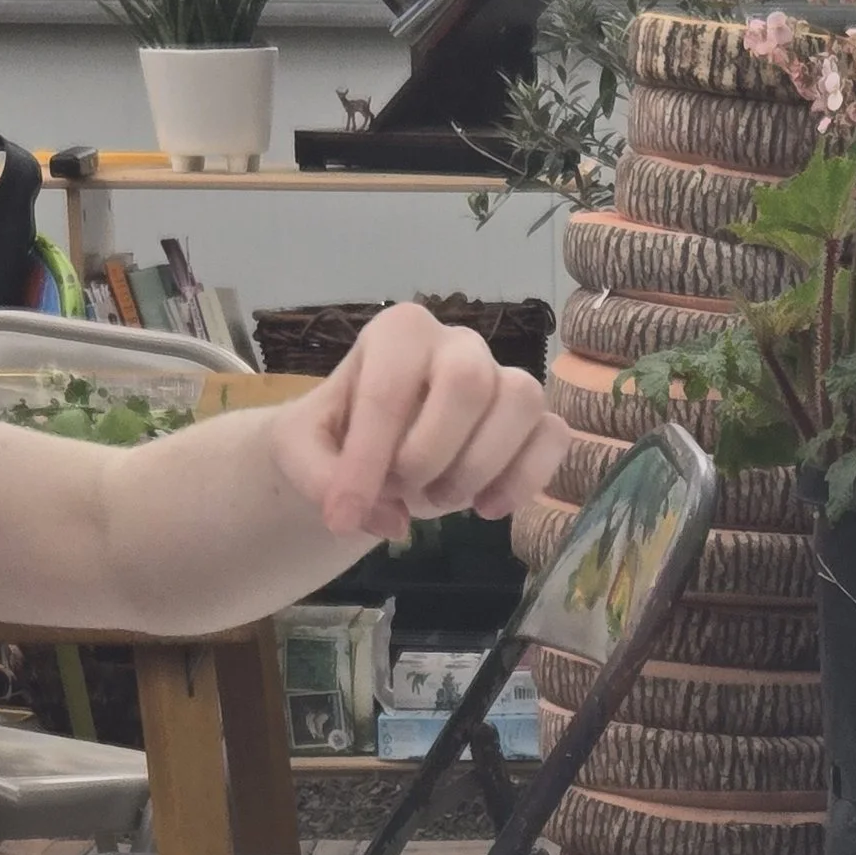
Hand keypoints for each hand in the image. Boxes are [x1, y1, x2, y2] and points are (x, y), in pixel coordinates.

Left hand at [269, 302, 562, 545]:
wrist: (375, 456)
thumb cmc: (339, 441)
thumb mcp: (301, 455)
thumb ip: (321, 479)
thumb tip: (392, 520)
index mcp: (398, 334)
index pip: (388, 391)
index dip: (364, 463)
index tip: (341, 518)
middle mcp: (458, 344)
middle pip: (467, 382)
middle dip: (431, 454)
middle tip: (404, 487)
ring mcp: (503, 379)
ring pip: (519, 403)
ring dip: (478, 468)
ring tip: (443, 498)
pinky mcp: (536, 419)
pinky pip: (554, 437)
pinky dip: (525, 480)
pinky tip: (487, 507)